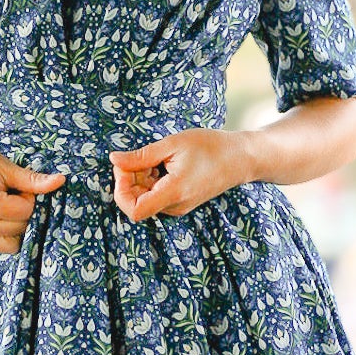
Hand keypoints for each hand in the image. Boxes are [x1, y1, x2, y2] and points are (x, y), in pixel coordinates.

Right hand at [0, 142, 65, 252]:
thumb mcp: (5, 166)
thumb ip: (32, 180)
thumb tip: (60, 181)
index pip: (25, 211)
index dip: (26, 197)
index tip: (14, 186)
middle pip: (21, 227)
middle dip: (22, 211)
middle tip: (8, 194)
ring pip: (15, 241)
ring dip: (16, 224)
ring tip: (2, 205)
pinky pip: (4, 246)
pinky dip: (8, 233)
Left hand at [109, 129, 248, 223]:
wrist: (241, 158)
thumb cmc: (211, 147)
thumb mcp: (173, 144)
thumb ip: (141, 155)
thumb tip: (114, 160)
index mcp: (173, 193)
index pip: (134, 210)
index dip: (121, 190)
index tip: (124, 168)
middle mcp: (175, 206)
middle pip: (136, 202)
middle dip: (128, 179)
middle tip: (136, 156)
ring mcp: (178, 206)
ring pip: (144, 199)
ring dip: (139, 179)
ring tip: (155, 158)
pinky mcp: (180, 203)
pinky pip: (155, 196)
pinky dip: (150, 181)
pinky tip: (161, 165)